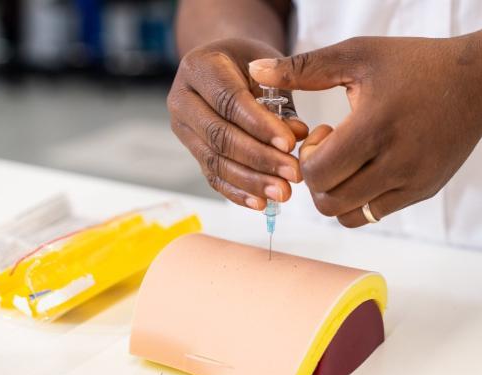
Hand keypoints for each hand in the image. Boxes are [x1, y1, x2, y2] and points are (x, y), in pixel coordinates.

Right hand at [168, 38, 307, 209]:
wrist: (226, 67)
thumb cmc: (253, 64)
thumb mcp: (270, 68)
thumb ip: (282, 99)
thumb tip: (297, 135)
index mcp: (200, 67)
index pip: (229, 101)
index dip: (259, 125)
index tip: (290, 143)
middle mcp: (183, 99)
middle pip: (219, 136)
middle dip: (259, 159)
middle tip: (293, 173)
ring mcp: (184, 128)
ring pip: (215, 161)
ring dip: (251, 181)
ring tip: (283, 192)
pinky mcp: (192, 150)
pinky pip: (212, 176)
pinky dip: (237, 192)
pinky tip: (261, 202)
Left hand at [249, 36, 481, 226]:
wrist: (479, 84)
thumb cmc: (413, 65)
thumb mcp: (358, 55)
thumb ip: (303, 67)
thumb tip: (254, 71)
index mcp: (376, 126)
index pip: (318, 173)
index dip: (306, 158)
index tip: (320, 134)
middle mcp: (396, 162)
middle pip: (328, 201)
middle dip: (315, 179)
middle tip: (330, 150)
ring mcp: (412, 183)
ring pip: (348, 216)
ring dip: (333, 193)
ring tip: (348, 161)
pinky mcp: (422, 192)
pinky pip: (372, 215)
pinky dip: (356, 200)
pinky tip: (364, 170)